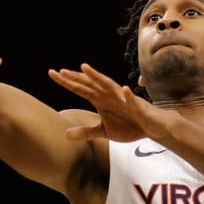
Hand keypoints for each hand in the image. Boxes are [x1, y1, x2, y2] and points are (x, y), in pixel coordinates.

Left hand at [48, 63, 175, 142]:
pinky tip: (125, 90)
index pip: (81, 89)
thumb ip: (86, 131)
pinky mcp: (138, 107)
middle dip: (76, 77)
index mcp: (101, 100)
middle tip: (60, 71)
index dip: (67, 82)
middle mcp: (110, 95)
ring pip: (109, 86)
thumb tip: (65, 135)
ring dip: (98, 77)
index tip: (52, 74)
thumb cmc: (129, 125)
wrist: (152, 128)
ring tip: (85, 68)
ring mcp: (124, 99)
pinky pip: (133, 101)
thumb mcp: (104, 131)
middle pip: (90, 84)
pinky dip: (129, 96)